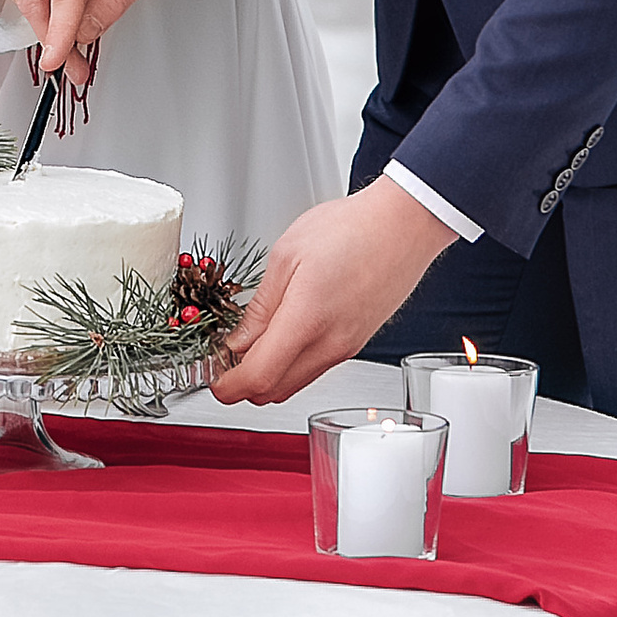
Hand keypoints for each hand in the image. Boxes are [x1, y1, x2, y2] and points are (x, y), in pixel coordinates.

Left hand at [210, 180, 454, 404]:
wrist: (404, 224)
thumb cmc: (352, 228)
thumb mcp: (286, 256)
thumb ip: (260, 307)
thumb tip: (238, 341)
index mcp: (307, 320)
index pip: (258, 377)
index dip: (227, 386)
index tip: (212, 376)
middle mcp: (331, 344)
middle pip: (274, 391)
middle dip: (242, 383)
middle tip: (223, 357)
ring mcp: (347, 347)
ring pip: (295, 383)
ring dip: (267, 375)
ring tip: (250, 342)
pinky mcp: (356, 343)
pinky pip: (314, 368)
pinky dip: (290, 364)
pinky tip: (280, 336)